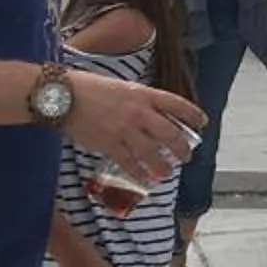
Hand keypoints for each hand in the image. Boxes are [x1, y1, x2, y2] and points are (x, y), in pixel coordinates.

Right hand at [64, 75, 206, 180]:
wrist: (63, 96)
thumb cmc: (89, 87)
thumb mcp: (122, 87)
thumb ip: (138, 99)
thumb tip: (151, 112)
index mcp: (144, 94)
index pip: (177, 104)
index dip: (193, 115)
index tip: (202, 122)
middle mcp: (139, 113)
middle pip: (170, 133)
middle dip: (182, 147)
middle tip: (187, 155)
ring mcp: (125, 130)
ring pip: (153, 153)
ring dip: (164, 165)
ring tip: (168, 172)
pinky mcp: (110, 145)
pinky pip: (130, 164)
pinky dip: (139, 174)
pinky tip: (145, 180)